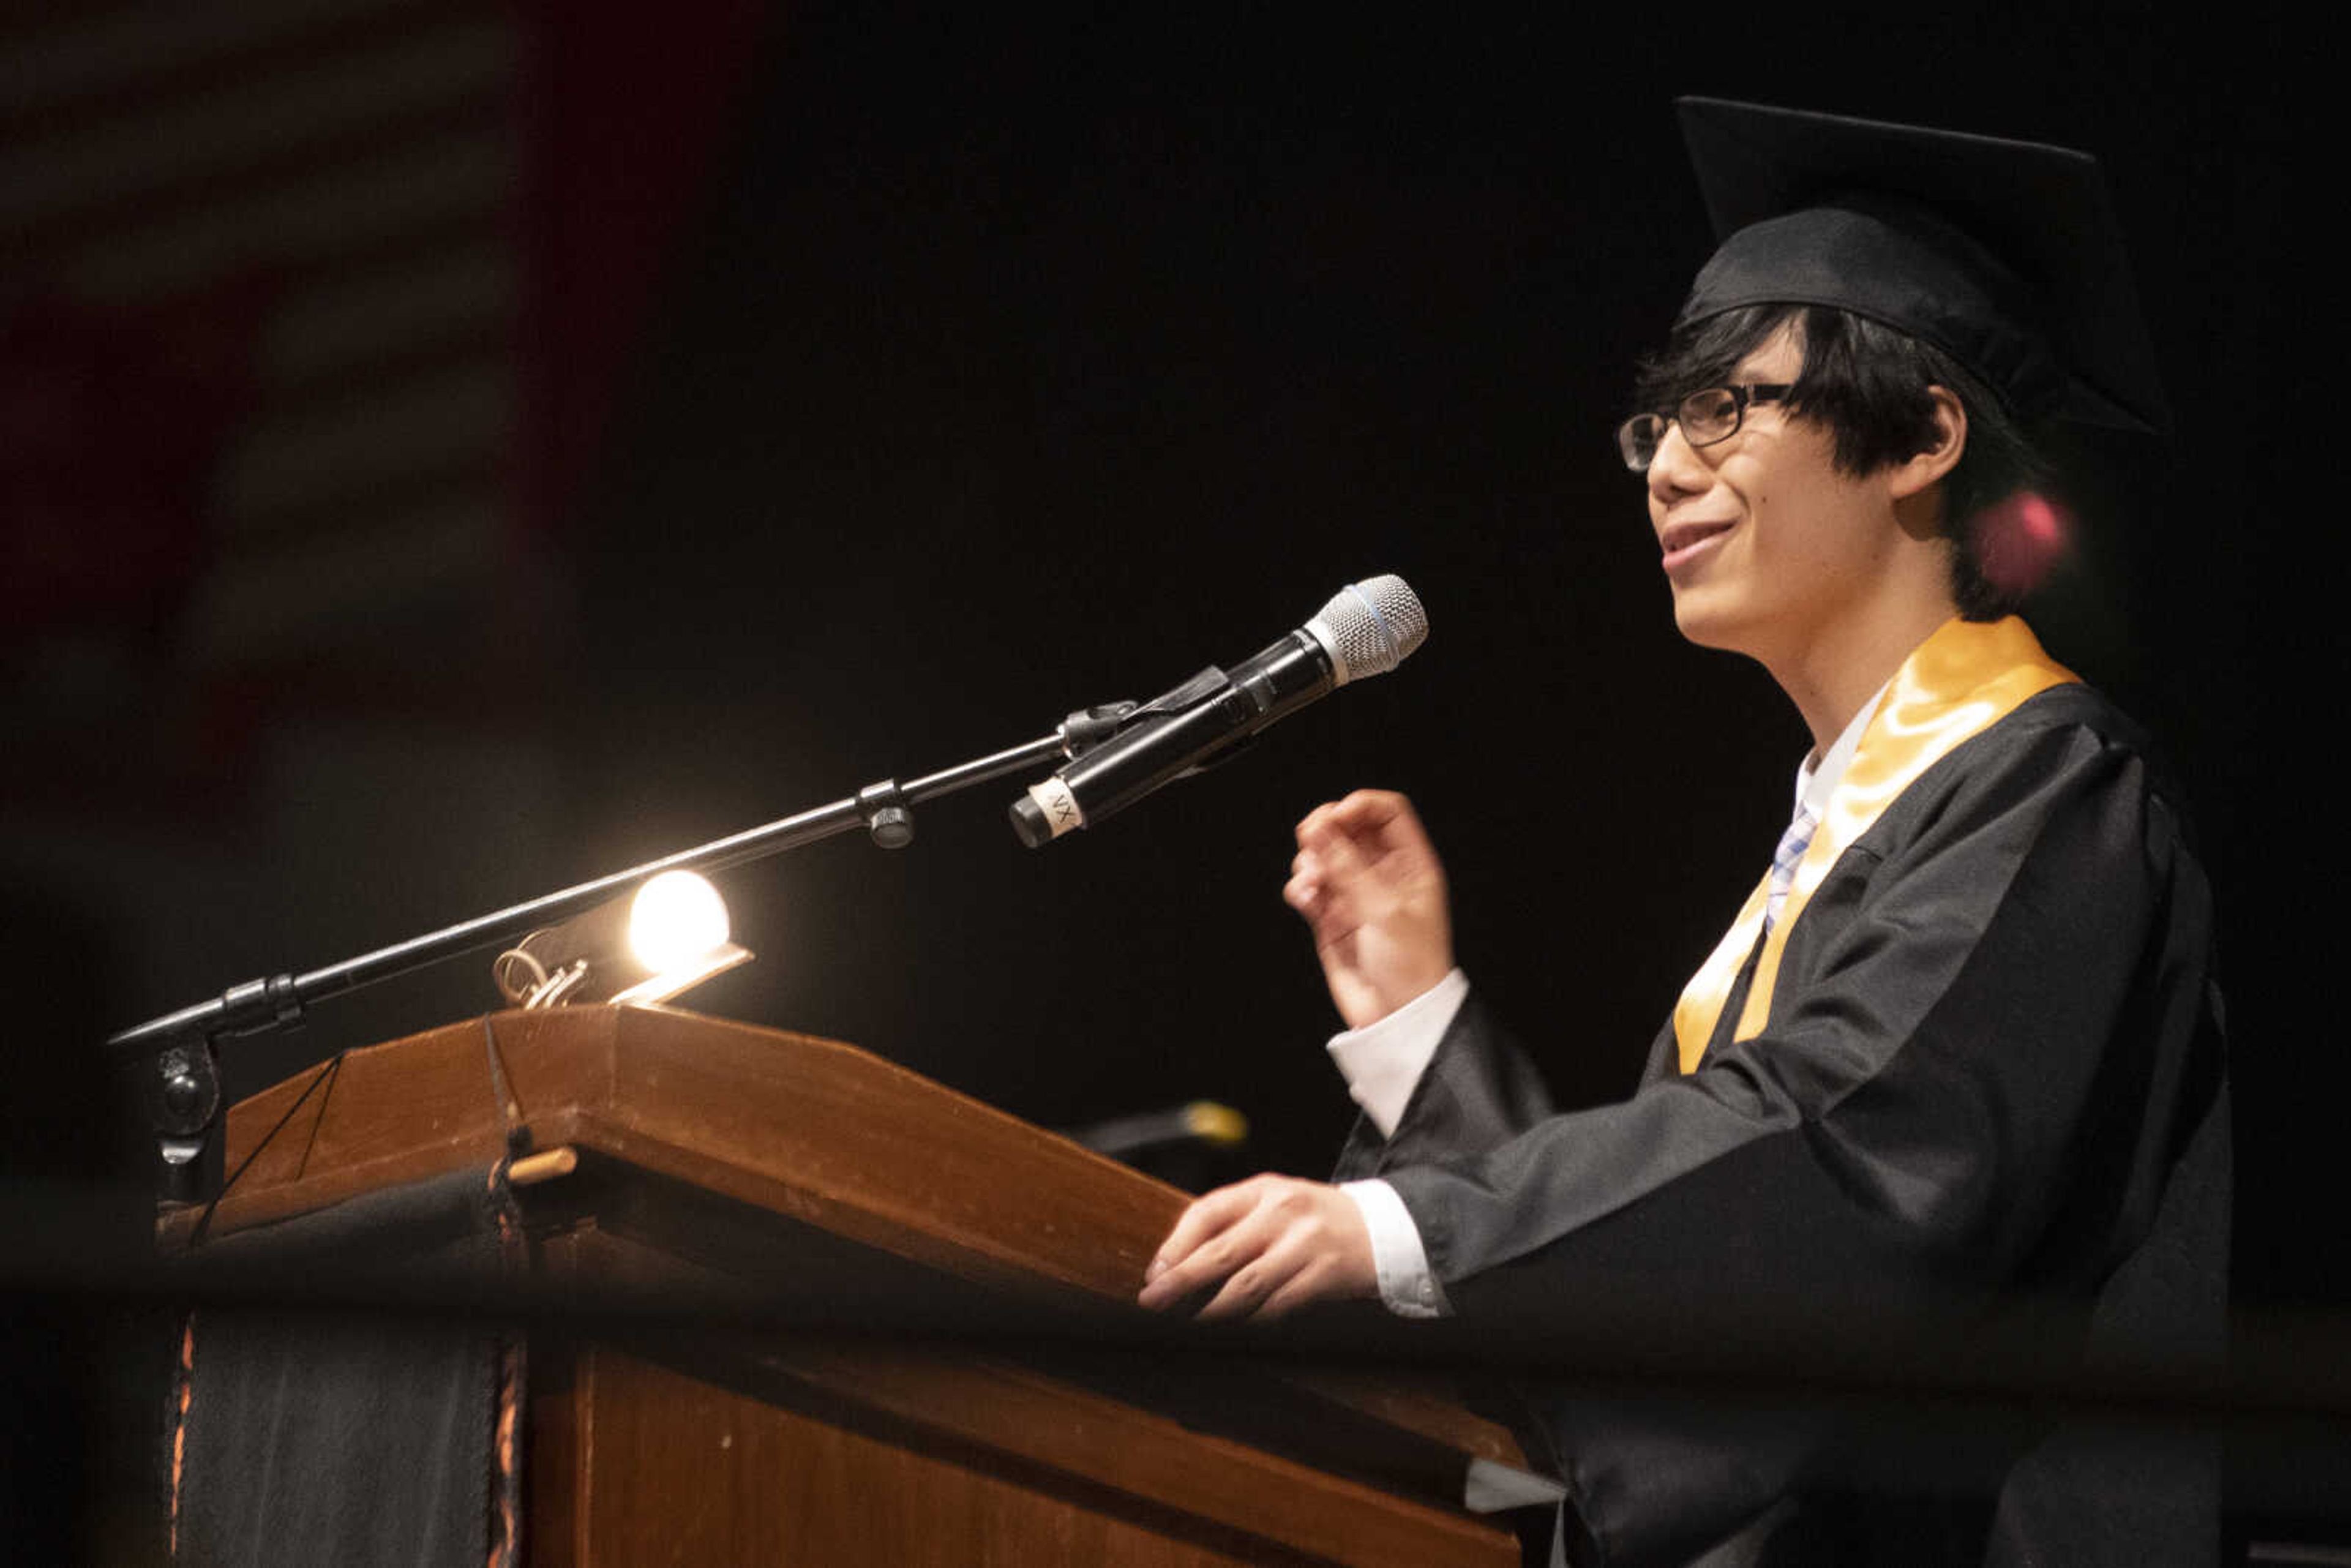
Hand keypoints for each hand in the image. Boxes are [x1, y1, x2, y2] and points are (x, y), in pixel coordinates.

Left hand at [1136, 1175, 1376, 1320]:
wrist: (1387, 1231)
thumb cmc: (1317, 1222)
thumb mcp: (1277, 1204)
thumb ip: (1235, 1224)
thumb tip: (1176, 1264)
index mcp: (1264, 1189)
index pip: (1207, 1212)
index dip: (1174, 1246)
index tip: (1154, 1274)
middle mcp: (1283, 1212)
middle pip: (1221, 1253)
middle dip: (1181, 1283)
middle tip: (1152, 1304)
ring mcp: (1306, 1245)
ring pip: (1246, 1287)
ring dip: (1211, 1312)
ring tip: (1188, 1325)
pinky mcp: (1325, 1277)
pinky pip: (1277, 1307)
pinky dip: (1250, 1322)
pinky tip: (1234, 1332)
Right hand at [1284, 790, 1452, 1029]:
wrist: (1397, 1018)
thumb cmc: (1413, 968)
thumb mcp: (1384, 910)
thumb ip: (1348, 866)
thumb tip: (1321, 827)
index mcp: (1410, 865)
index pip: (1385, 813)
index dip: (1358, 806)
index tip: (1334, 817)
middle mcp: (1381, 875)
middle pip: (1347, 828)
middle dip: (1324, 829)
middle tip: (1309, 838)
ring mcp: (1354, 895)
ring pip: (1323, 856)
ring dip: (1310, 861)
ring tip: (1312, 881)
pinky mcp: (1331, 917)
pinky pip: (1309, 888)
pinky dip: (1301, 887)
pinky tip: (1305, 897)